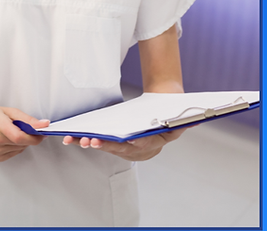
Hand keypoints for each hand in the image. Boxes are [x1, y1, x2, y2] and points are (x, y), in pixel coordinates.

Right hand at [0, 105, 49, 162]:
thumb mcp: (9, 111)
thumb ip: (27, 119)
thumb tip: (44, 125)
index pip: (20, 137)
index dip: (34, 137)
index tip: (42, 133)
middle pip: (22, 144)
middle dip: (29, 137)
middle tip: (24, 128)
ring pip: (20, 149)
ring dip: (21, 142)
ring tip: (11, 132)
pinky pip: (14, 153)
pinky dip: (15, 147)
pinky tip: (7, 139)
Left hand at [61, 127, 188, 160]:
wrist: (161, 116)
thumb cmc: (167, 115)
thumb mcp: (177, 121)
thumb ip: (182, 123)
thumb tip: (194, 121)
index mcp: (154, 144)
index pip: (144, 145)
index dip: (136, 144)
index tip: (129, 141)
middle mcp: (139, 152)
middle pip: (120, 149)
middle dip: (106, 145)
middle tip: (93, 141)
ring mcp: (126, 151)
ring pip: (107, 148)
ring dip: (91, 144)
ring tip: (78, 140)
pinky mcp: (114, 146)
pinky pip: (100, 144)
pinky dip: (86, 141)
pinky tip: (72, 139)